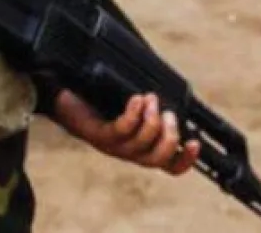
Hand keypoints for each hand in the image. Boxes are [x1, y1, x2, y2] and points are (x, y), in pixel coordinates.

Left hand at [50, 91, 200, 175]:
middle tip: (168, 113)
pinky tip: (136, 99)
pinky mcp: (98, 135)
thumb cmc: (97, 99)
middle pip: (159, 159)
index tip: (196, 143)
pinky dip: (133, 114)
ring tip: (150, 98)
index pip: (168, 166)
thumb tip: (173, 95)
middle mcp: (129, 152)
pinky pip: (122, 130)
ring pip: (142, 145)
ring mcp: (113, 146)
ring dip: (151, 120)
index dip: (186, 160)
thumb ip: (152, 104)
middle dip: (170, 136)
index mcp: (141, 147)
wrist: (64, 98)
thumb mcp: (130, 103)